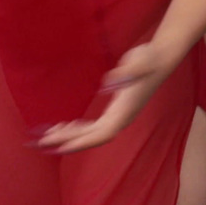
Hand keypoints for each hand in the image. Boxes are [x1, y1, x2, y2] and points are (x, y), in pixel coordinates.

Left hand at [33, 42, 178, 153]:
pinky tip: (69, 125)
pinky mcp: (117, 109)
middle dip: (70, 140)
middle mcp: (122, 117)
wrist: (160, 58)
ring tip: (52, 133)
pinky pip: (96, 126)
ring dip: (73, 135)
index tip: (62, 146)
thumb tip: (107, 82)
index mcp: (125, 111)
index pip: (102, 134)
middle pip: (93, 136)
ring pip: (94, 132)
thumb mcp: (138, 62)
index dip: (83, 142)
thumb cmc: (148, 59)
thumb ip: (126, 72)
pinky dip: (81, 128)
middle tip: (45, 140)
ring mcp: (120, 115)